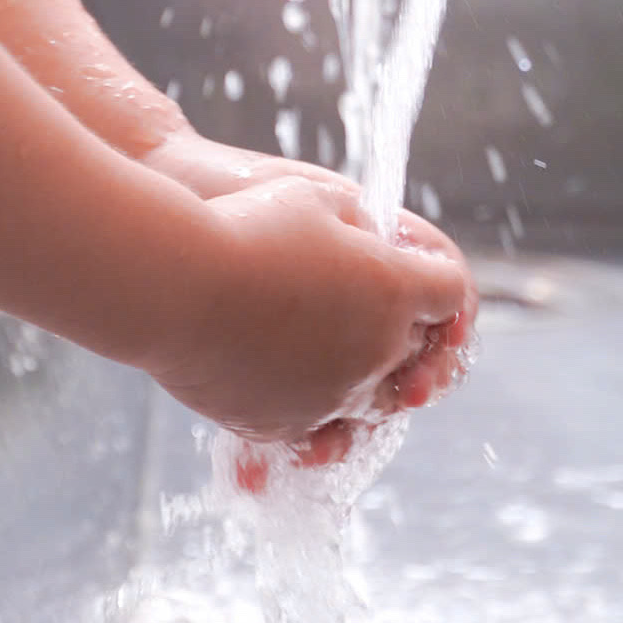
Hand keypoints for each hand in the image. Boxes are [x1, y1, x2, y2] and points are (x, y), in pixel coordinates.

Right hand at [143, 174, 473, 443]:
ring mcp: (332, 395)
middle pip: (414, 351)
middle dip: (399, 329)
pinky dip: (308, 402)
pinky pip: (316, 423)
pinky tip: (281, 373)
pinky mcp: (286, 424)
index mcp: (396, 290)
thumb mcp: (317, 198)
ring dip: (356, 372)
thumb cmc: (242, 228)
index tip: (413, 268)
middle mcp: (377, 351)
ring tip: (320, 344)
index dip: (434, 277)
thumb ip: (362, 223)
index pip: (451, 291)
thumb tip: (375, 239)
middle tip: (362, 303)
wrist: (172, 285)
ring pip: (369, 397)